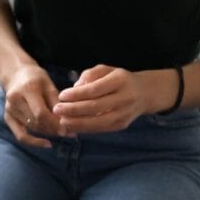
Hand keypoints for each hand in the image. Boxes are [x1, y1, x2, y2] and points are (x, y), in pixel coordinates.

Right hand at [2, 62, 63, 146]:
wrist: (16, 75)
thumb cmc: (35, 78)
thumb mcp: (49, 84)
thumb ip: (56, 102)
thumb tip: (67, 120)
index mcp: (27, 89)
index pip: (40, 113)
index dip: (54, 123)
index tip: (67, 129)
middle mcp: (15, 101)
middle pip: (36, 122)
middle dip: (54, 129)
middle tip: (69, 133)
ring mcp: (10, 110)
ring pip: (32, 128)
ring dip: (48, 133)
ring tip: (62, 133)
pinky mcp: (8, 118)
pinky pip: (21, 136)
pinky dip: (34, 142)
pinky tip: (47, 143)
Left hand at [55, 66, 176, 134]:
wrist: (144, 93)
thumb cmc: (118, 79)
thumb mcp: (106, 70)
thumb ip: (89, 76)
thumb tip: (75, 88)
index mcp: (121, 80)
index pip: (95, 90)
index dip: (76, 94)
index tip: (61, 95)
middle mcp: (125, 98)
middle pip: (95, 107)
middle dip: (73, 110)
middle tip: (56, 110)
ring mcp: (124, 114)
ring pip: (97, 122)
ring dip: (77, 123)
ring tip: (61, 121)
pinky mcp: (121, 125)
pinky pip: (100, 129)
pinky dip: (84, 129)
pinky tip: (71, 126)